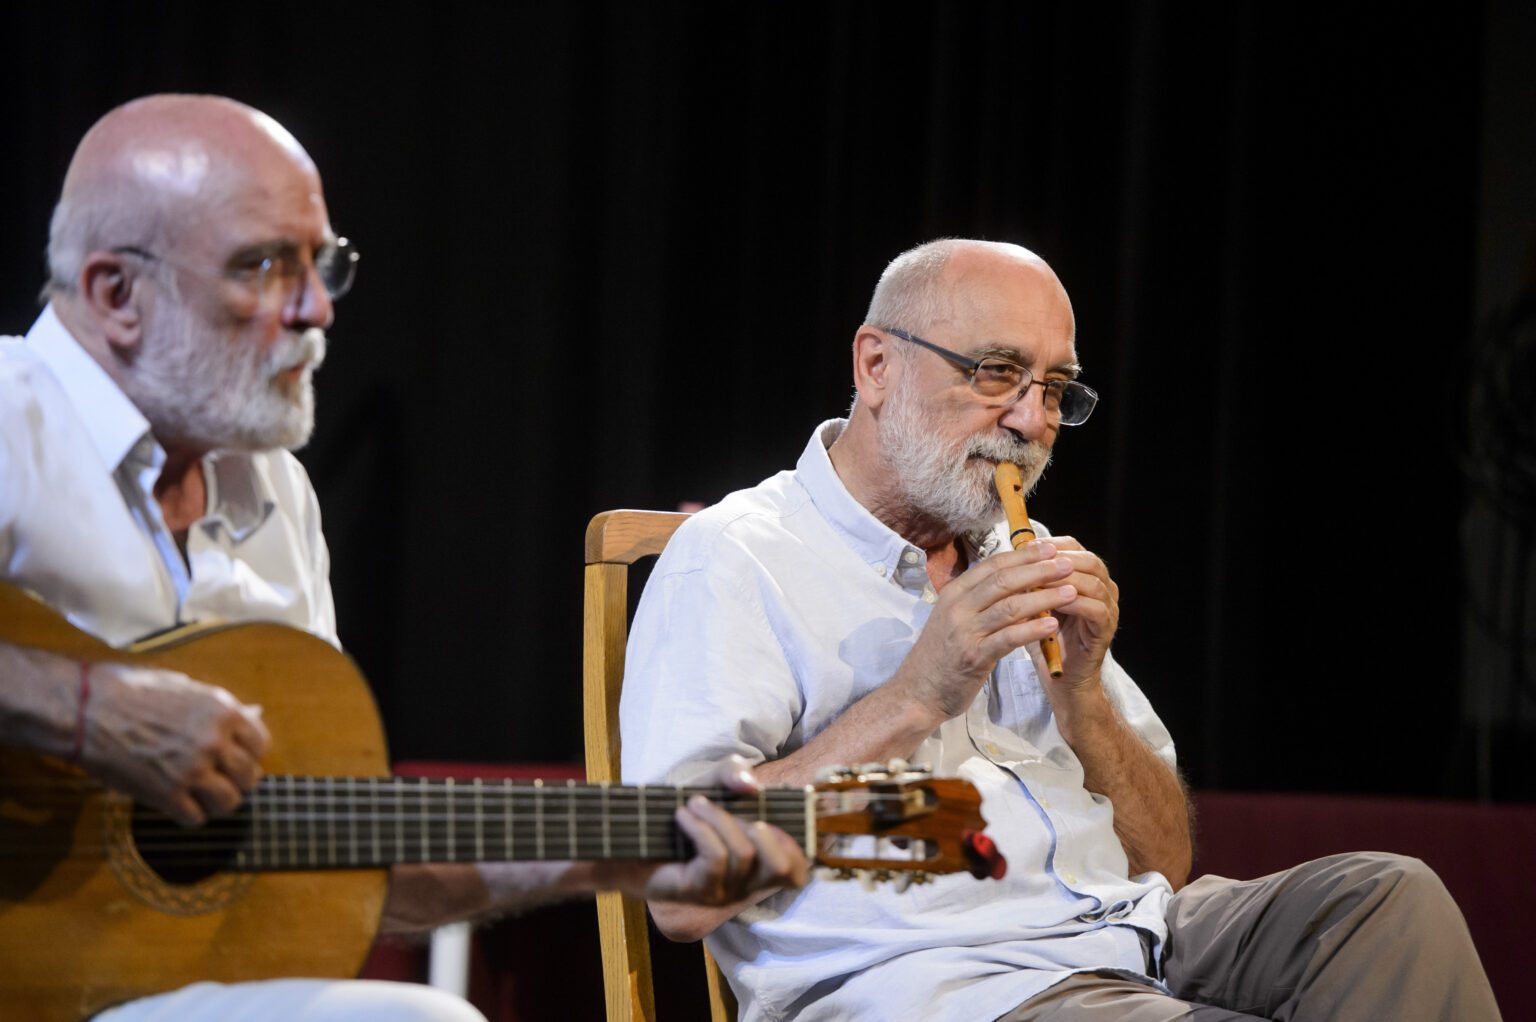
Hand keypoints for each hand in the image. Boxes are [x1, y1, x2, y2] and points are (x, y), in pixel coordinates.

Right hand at [81, 663, 270, 825]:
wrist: (86, 710)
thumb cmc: (132, 692)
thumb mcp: (186, 688)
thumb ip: (220, 708)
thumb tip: (253, 714)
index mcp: (224, 711)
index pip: (261, 744)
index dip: (249, 754)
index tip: (234, 758)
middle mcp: (215, 741)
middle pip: (250, 777)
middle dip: (237, 781)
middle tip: (219, 780)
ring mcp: (192, 770)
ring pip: (229, 802)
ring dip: (217, 802)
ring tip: (202, 795)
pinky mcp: (166, 794)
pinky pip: (196, 818)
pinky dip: (189, 815)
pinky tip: (178, 803)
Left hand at [618, 756, 809, 905]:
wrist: (632, 833)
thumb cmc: (680, 811)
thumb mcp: (712, 782)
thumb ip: (734, 774)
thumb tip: (750, 786)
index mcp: (757, 865)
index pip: (798, 873)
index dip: (798, 848)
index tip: (771, 816)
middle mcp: (745, 885)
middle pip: (784, 868)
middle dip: (766, 831)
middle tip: (740, 813)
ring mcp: (722, 892)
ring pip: (745, 854)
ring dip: (719, 818)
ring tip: (695, 803)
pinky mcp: (696, 892)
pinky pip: (715, 857)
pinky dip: (700, 827)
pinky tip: (683, 816)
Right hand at [893, 540, 1077, 722]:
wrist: (918, 691)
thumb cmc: (940, 655)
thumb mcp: (954, 619)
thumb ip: (979, 600)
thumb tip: (1014, 581)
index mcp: (953, 593)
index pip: (992, 565)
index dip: (1023, 555)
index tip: (1049, 548)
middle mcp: (958, 607)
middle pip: (1004, 580)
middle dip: (1039, 570)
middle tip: (1067, 564)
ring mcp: (965, 631)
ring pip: (1011, 606)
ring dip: (1044, 597)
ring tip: (1072, 592)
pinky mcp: (974, 656)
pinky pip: (1009, 638)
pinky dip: (1033, 629)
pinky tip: (1052, 625)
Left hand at [1026, 536, 1119, 723]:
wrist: (1060, 678)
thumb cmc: (1045, 638)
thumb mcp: (1035, 604)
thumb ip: (1030, 582)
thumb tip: (1009, 557)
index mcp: (1086, 578)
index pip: (1074, 548)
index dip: (1051, 544)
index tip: (1025, 546)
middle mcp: (1103, 589)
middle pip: (1089, 560)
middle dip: (1059, 559)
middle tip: (1033, 560)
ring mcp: (1109, 609)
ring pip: (1094, 582)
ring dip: (1065, 579)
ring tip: (1038, 579)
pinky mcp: (1106, 630)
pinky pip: (1096, 609)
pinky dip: (1074, 603)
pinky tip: (1054, 603)